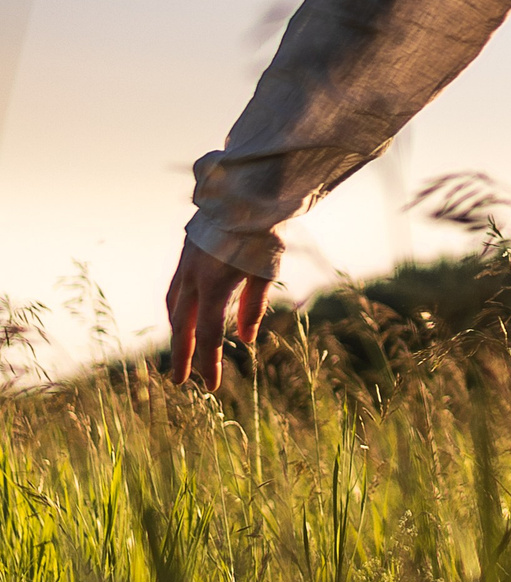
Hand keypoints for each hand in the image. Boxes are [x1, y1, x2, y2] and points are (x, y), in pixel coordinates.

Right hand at [164, 238, 271, 391]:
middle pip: (184, 327)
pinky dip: (177, 311)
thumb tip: (245, 340)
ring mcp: (185, 267)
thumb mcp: (265, 272)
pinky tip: (181, 319)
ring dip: (177, 334)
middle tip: (180, 383)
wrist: (245, 196)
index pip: (209, 334)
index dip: (208, 362)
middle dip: (183, 356)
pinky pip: (175, 292)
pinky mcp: (185, 257)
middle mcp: (193, 279)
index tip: (210, 386)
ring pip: (175, 309)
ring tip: (182, 352)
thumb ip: (253, 307)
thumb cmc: (262, 234)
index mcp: (214, 285)